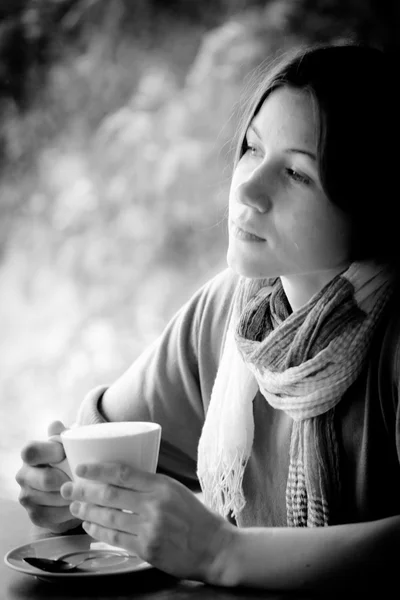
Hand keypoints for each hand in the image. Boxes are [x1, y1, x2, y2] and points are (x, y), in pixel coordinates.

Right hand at [15, 420, 80, 532]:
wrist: (68, 487)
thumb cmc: (69, 459)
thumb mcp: (68, 444)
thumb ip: (62, 434)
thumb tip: (56, 425)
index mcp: (30, 455)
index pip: (31, 451)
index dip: (51, 452)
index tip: (67, 454)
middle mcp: (23, 475)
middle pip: (46, 480)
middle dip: (68, 479)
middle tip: (83, 477)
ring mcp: (27, 497)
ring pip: (54, 499)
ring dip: (74, 496)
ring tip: (87, 491)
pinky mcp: (35, 516)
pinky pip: (56, 516)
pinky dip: (72, 510)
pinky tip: (80, 504)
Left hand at [60, 462, 236, 583]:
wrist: (214, 547)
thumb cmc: (196, 516)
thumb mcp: (176, 490)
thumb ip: (150, 484)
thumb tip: (120, 478)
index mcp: (161, 485)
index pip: (122, 473)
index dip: (98, 470)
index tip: (82, 468)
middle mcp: (154, 505)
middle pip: (109, 494)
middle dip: (83, 491)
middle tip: (68, 488)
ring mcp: (149, 528)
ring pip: (108, 517)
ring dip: (86, 512)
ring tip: (74, 507)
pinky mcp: (147, 548)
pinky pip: (115, 538)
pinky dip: (98, 532)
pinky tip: (89, 527)